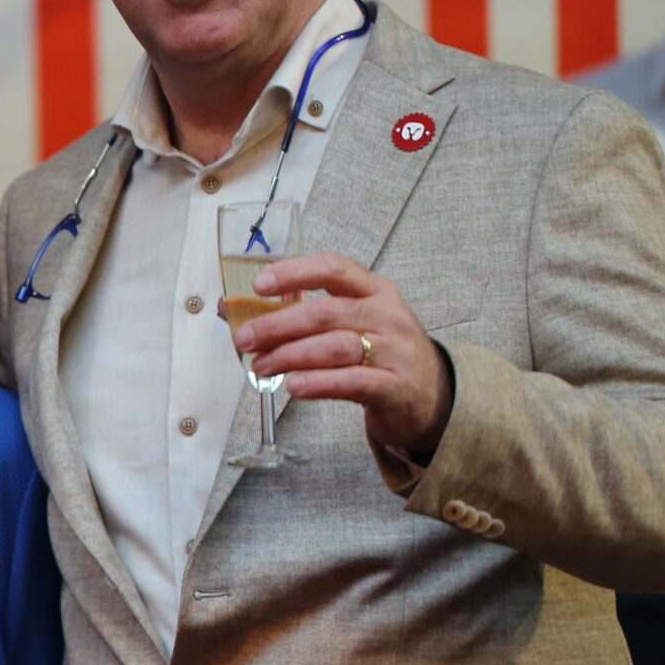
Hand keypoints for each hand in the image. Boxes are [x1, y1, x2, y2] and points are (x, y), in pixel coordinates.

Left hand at [229, 252, 454, 454]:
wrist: (431, 396)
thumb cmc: (378, 353)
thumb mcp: (349, 324)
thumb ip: (296, 314)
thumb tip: (232, 309)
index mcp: (373, 290)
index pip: (334, 268)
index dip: (294, 272)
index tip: (258, 284)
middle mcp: (386, 315)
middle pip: (326, 312)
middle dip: (277, 324)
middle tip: (243, 338)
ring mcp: (394, 351)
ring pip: (335, 346)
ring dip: (289, 355)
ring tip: (260, 365)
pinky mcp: (395, 387)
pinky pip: (352, 381)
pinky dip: (318, 383)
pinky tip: (292, 385)